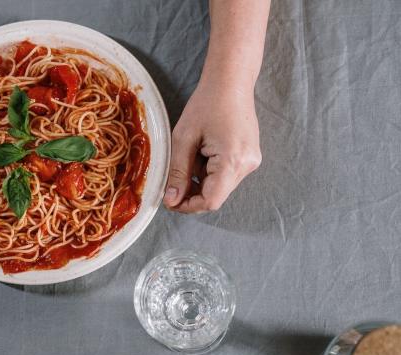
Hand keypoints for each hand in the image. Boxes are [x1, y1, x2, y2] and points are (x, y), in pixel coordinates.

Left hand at [163, 81, 261, 212]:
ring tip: (193, 151)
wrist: (230, 82)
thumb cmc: (206, 104)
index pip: (211, 201)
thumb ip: (178, 172)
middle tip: (174, 173)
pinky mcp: (249, 157)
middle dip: (192, 190)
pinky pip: (226, 174)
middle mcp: (247, 165)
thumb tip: (172, 200)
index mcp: (233, 161)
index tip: (170, 201)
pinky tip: (203, 150)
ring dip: (200, 178)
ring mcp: (251, 161)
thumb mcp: (183, 139)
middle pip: (216, 195)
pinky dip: (210, 170)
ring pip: (219, 186)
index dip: (188, 206)